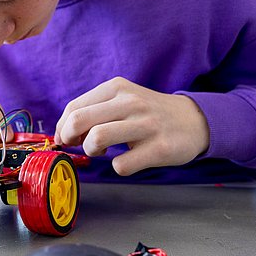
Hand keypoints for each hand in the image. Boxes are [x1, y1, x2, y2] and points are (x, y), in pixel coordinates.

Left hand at [55, 77, 208, 175]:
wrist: (193, 120)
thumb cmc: (148, 113)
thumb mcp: (122, 99)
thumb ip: (94, 110)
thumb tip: (63, 132)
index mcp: (117, 88)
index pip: (73, 107)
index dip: (62, 127)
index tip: (65, 138)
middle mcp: (130, 102)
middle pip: (79, 121)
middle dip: (70, 138)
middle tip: (79, 145)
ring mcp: (146, 125)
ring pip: (97, 139)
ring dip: (92, 150)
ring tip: (103, 150)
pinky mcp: (159, 148)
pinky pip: (122, 164)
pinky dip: (119, 166)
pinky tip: (128, 159)